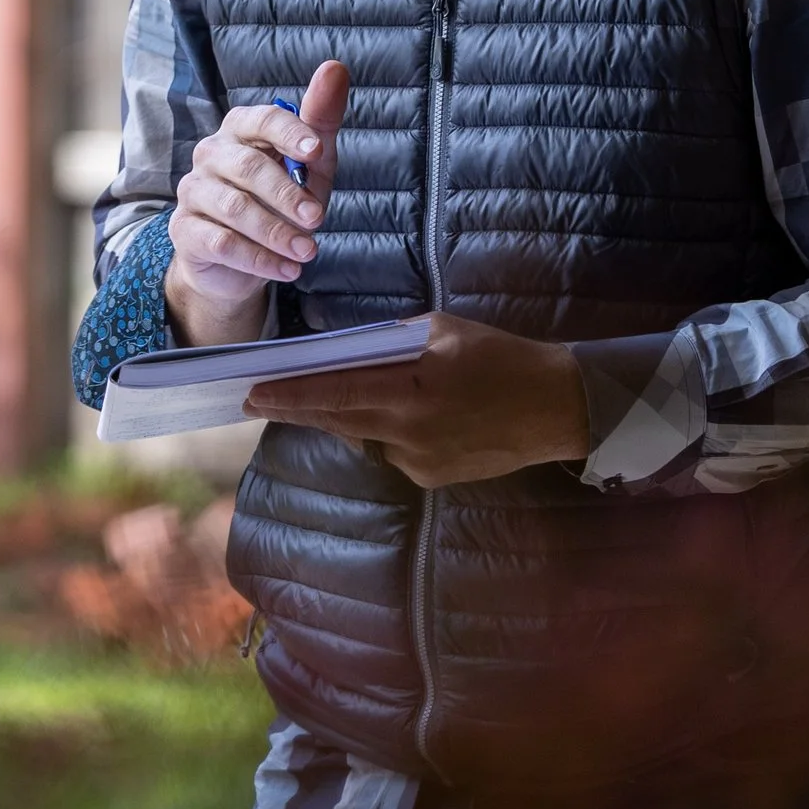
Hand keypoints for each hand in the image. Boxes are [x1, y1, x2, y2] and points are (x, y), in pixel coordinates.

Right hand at [166, 60, 351, 346]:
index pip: (263, 119)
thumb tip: (336, 67)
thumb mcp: (311, 165)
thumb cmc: (282, 199)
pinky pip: (220, 242)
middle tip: (318, 219)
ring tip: (308, 251)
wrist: (245, 258)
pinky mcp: (184, 229)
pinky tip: (287, 268)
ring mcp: (193, 191)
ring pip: (234, 208)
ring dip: (276, 233)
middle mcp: (211, 153)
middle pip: (248, 167)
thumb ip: (321, 120)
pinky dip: (259, 259)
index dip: (290, 133)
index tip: (317, 152)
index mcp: (241, 128)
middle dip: (288, 195)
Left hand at [247, 311, 592, 488]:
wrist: (554, 407)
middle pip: (337, 420)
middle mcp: (409, 432)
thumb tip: (353, 350)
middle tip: (260, 398)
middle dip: (298, 408)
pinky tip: (412, 414)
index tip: (253, 394)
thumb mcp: (446, 330)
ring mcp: (418, 462)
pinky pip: (391, 450)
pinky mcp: (429, 478)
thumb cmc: (502, 356)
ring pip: (364, 436)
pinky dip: (387, 430)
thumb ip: (395, 342)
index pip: (336, 394)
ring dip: (348, 416)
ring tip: (344, 395)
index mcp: (413, 389)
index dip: (291, 396)